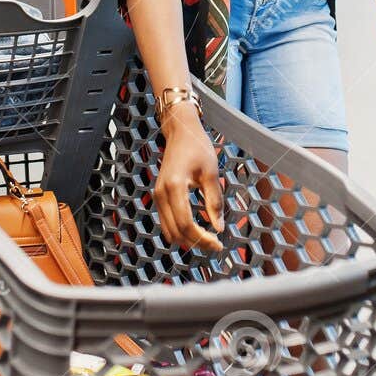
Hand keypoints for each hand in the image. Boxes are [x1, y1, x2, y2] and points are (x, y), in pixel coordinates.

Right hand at [155, 116, 223, 251]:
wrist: (181, 132)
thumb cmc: (197, 147)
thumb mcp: (211, 173)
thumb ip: (214, 202)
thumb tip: (219, 228)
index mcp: (174, 187)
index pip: (186, 224)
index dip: (202, 239)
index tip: (218, 244)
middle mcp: (161, 194)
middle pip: (176, 232)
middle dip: (196, 242)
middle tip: (215, 244)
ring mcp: (157, 196)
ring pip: (169, 231)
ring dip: (187, 239)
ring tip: (207, 238)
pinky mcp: (158, 196)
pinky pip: (167, 222)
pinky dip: (180, 230)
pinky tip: (197, 228)